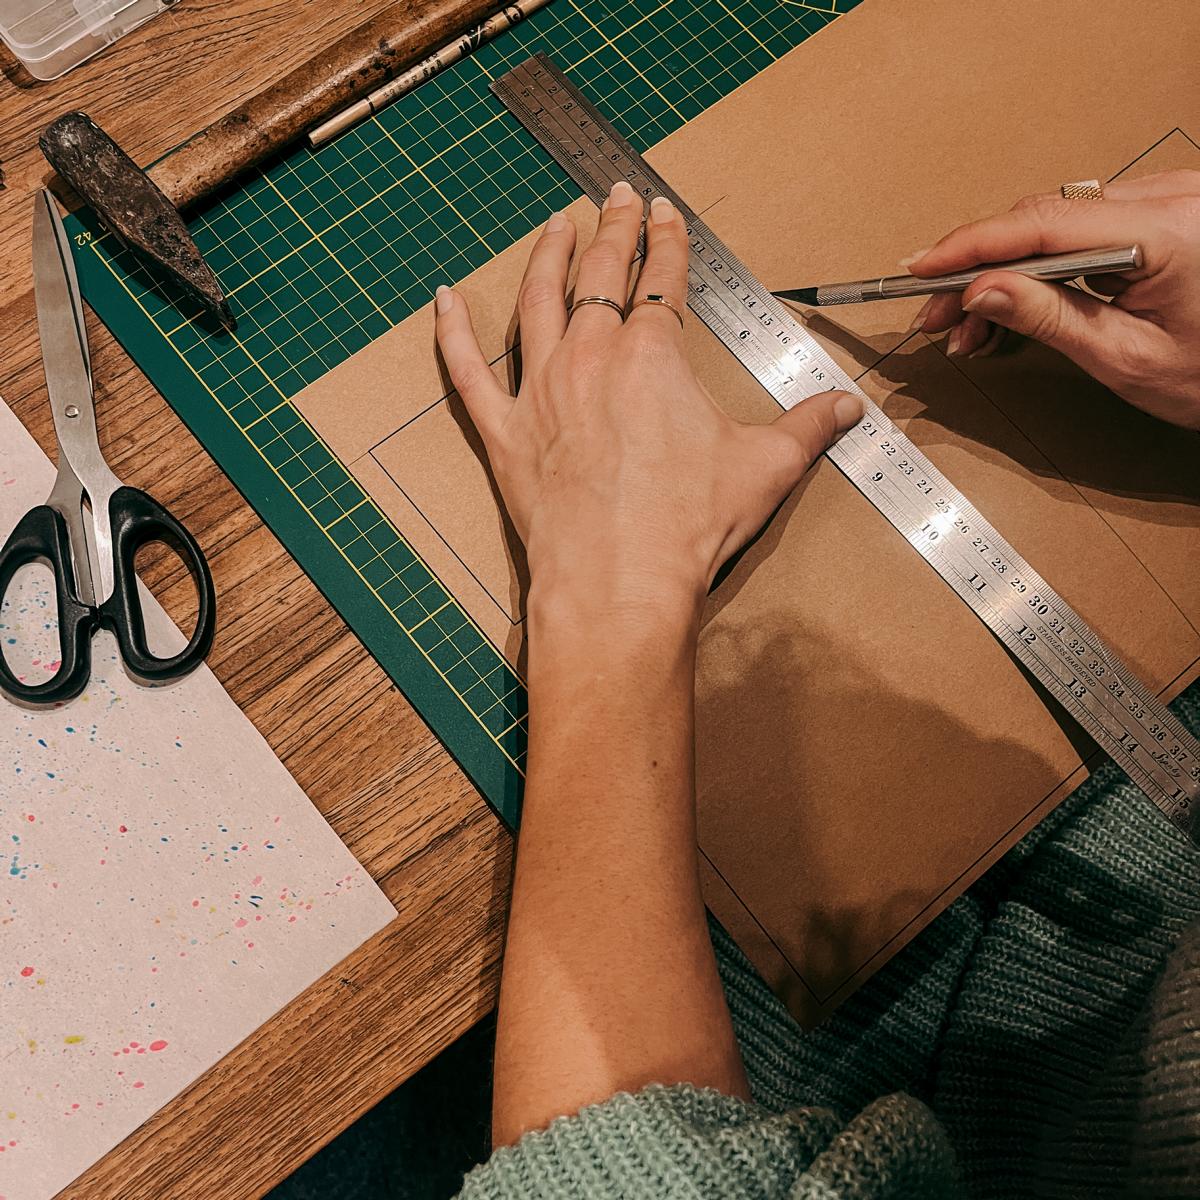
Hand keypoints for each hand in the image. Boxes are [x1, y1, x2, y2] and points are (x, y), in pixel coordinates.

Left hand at [434, 180, 861, 617]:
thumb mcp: (766, 468)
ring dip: (546, 256)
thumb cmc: (689, 524)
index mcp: (652, 354)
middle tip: (615, 196)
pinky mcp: (505, 433)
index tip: (666, 212)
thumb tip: (849, 405)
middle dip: (611, 228)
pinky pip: (468, 371)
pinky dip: (453, 332)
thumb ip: (808, 427)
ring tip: (554, 225)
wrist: (619, 582)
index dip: (667, 239)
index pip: (662, 277)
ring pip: (536, 302)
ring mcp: (540, 391)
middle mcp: (591, 356)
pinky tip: (444, 299)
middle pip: (599, 273)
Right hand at [910, 170, 1199, 429]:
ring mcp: (1167, 200)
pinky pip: (1079, 228)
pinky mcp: (1160, 213)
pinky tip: (1010, 299)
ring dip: (1003, 271)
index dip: (972, 245)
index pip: (1043, 223)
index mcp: (1168, 231)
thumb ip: (1049, 317)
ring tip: (968, 324)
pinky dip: (1037, 264)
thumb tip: (983, 289)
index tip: (923, 269)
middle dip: (978, 268)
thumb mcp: (1125, 357)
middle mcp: (1170, 198)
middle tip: (936, 315)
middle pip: (1041, 219)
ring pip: (1053, 224)